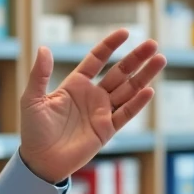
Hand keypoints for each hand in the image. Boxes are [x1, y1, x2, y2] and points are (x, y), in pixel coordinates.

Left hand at [19, 30, 165, 183]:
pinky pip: (125, 114)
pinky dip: (137, 103)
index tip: (126, 33)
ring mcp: (101, 112)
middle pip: (119, 72)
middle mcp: (92, 96)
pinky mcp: (106, 130)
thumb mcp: (33, 98)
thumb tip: (44, 47)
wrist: (40, 161)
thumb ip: (40, 74)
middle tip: (153, 44)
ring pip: (128, 90)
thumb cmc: (33, 130)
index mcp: (75, 85)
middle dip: (136, 58)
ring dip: (144, 76)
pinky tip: (149, 90)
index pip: (97, 60)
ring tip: (160, 60)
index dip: (110, 46)